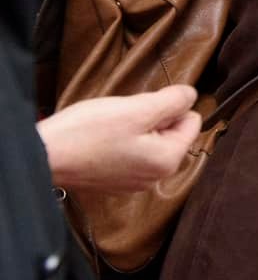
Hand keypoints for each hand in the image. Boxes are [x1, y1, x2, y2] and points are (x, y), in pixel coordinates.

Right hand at [38, 85, 202, 194]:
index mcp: (167, 161)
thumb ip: (173, 101)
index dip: (170, 108)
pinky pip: (131, 152)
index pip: (191, 121)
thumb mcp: (138, 108)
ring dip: (136, 129)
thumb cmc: (88, 133)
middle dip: (152, 119)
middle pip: (170, 131)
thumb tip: (192, 96)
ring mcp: (134, 182)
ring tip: (110, 130)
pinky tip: (101, 140)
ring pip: (150, 140)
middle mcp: (155, 177)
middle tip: (124, 119)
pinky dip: (121, 141)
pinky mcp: (114, 181)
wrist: (43, 157)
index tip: (143, 110)